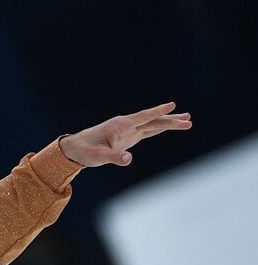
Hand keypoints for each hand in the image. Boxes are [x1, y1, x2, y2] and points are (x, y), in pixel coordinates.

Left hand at [59, 101, 190, 167]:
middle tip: (189, 120)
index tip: (173, 105)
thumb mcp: (97, 156)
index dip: (158, 111)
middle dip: (171, 120)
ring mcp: (128, 130)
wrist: (75, 148)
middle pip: (152, 121)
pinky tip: (169, 126)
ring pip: (152, 125)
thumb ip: (113, 157)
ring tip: (188, 121)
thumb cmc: (84, 151)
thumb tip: (129, 159)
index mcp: (120, 125)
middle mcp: (126, 125)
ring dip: (169, 123)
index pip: (143, 117)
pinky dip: (159, 129)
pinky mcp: (128, 137)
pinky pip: (147, 131)